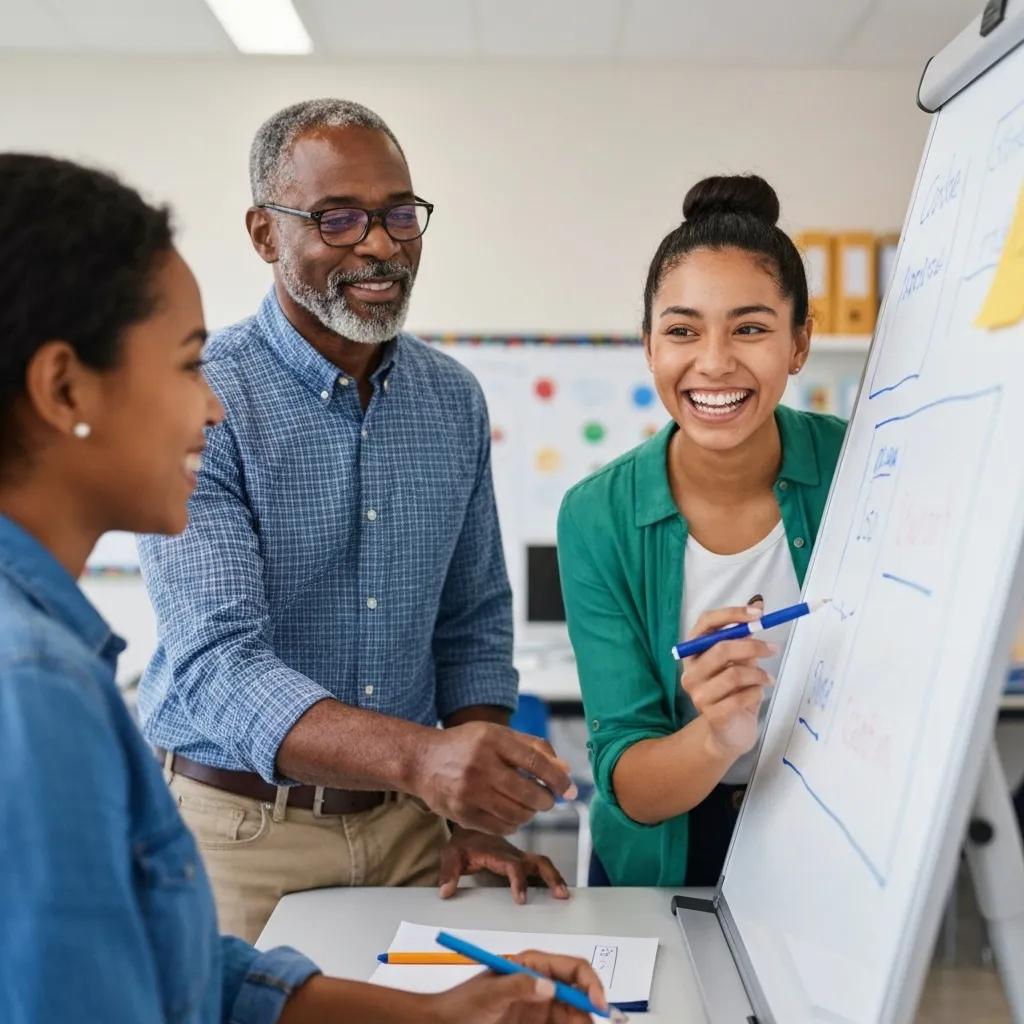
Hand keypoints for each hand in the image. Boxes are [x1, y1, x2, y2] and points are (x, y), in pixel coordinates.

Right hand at [414, 722, 576, 835]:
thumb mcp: (498, 734)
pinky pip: (501, 828)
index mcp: (492, 740)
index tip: (570, 789)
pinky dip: (513, 824)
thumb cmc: (467, 745)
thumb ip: (534, 748)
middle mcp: (480, 765)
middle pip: (530, 793)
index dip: (558, 779)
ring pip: (518, 815)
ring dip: (530, 813)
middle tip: (548, 799)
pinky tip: (511, 813)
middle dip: (546, 800)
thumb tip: (566, 770)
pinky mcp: (462, 814)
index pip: (536, 763)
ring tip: (528, 805)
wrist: (422, 761)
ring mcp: (469, 792)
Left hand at [427, 950, 606, 1023]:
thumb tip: (549, 986)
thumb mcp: (490, 993)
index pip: (573, 969)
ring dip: (580, 1023)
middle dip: (589, 1011)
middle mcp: (541, 985)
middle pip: (579, 995)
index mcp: (533, 966)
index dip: (591, 984)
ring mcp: (539, 1009)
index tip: (599, 1005)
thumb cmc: (462, 1004)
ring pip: (573, 1016)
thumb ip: (519, 986)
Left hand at [439, 828, 569, 903]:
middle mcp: (512, 854)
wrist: (469, 828)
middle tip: (561, 895)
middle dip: (551, 877)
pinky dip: (551, 878)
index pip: (512, 866)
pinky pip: (539, 869)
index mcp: (497, 852)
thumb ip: (447, 872)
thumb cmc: (462, 842)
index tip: (521, 900)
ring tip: (564, 895)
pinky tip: (558, 892)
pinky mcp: (522, 862)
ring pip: (543, 864)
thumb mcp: (450, 854)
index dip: (519, 881)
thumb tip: (446, 892)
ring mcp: (519, 857)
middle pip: (538, 861)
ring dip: (555, 878)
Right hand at [681, 603, 776, 761]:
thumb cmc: (733, 692)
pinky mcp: (711, 714)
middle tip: (773, 649)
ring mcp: (698, 694)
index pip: (705, 623)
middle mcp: (690, 671)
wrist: (729, 733)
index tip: (759, 614)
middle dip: (752, 646)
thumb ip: (744, 636)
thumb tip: (758, 604)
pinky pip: (742, 697)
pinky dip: (757, 693)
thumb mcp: (740, 660)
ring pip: (734, 674)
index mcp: (693, 652)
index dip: (731, 615)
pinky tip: (758, 694)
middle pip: (721, 648)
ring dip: (758, 674)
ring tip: (768, 679)